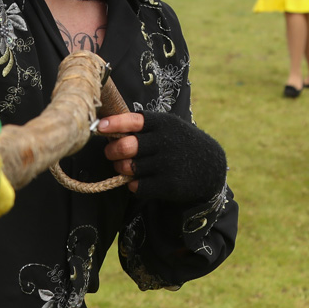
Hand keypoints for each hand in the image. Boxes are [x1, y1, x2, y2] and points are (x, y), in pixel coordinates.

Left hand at [100, 111, 226, 203]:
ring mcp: (168, 163)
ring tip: (125, 166)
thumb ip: (143, 128)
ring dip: (121, 168)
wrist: (210, 166)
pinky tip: (139, 181)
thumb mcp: (168, 127)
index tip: (98, 127)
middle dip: (112, 151)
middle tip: (111, 153)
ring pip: (129, 168)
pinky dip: (134, 185)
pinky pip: (138, 187)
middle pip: (126, 146)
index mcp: (163, 123)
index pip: (133, 121)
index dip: (113, 124)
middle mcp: (165, 142)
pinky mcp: (169, 184)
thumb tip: (106, 128)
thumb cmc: (180, 143)